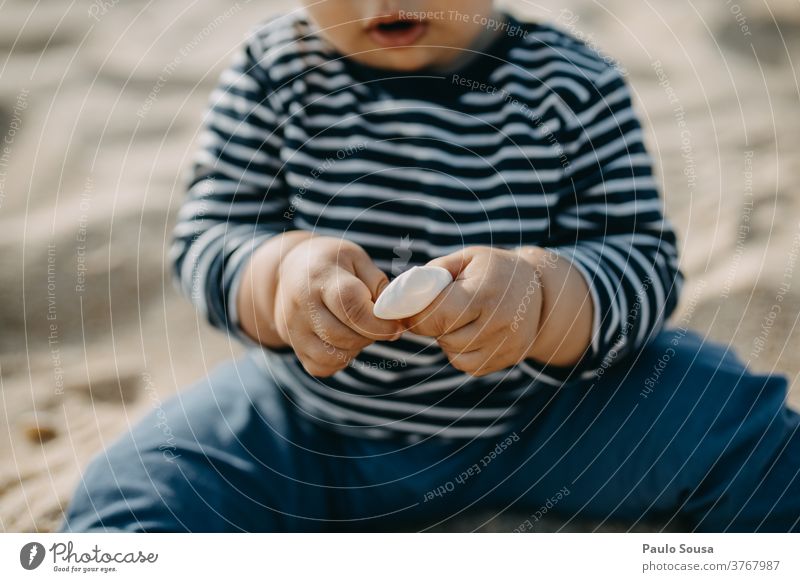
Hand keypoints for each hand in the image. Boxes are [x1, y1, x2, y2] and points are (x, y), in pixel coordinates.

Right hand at [273, 236, 403, 376]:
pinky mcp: (294, 346)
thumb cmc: (331, 263)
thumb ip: (378, 285)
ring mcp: (293, 328)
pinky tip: (344, 341)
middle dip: (370, 335)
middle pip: (343, 335)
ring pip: (332, 356)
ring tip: (359, 330)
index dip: (378, 322)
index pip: (350, 306)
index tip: (395, 326)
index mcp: (320, 277)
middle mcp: (301, 305)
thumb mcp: (357, 260)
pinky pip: (322, 366)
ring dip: (356, 349)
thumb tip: (396, 315)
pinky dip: (339, 361)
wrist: (290, 269)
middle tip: (378, 325)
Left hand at [402, 246, 543, 376]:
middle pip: (445, 337)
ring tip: (458, 320)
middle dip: (433, 325)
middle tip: (439, 310)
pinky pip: (468, 366)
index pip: (439, 315)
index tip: (410, 309)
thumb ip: (433, 273)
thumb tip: (402, 294)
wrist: (539, 290)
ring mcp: (507, 345)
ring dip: (447, 340)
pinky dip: (461, 353)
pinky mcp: (508, 360)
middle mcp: (500, 322)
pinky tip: (470, 333)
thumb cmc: (493, 270)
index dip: (417, 315)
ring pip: (454, 355)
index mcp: (486, 292)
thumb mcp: (467, 258)